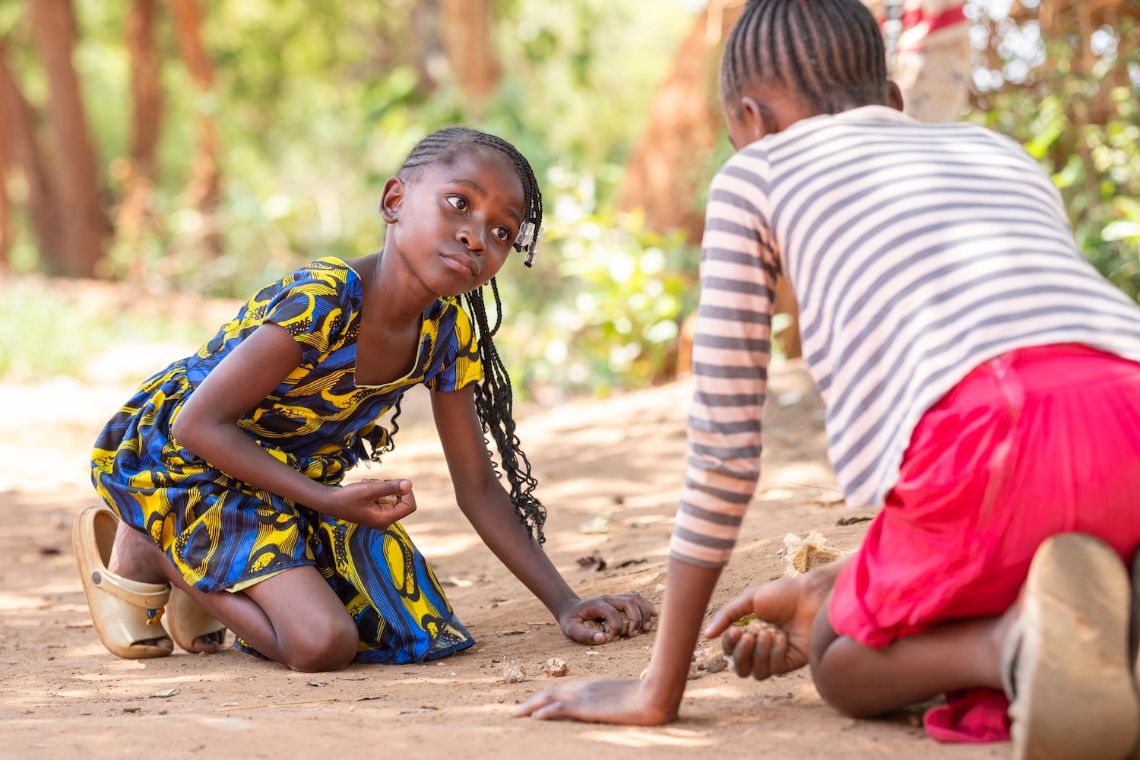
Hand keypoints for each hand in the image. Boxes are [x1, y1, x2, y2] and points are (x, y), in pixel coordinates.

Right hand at [321, 478, 416, 529]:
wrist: (330, 502)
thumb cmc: (347, 497)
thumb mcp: (369, 489)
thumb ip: (390, 487)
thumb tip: (409, 484)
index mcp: (385, 519)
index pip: (409, 505)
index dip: (406, 492)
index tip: (394, 483)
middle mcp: (385, 520)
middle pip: (402, 500)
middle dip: (391, 488)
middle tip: (375, 484)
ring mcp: (381, 516)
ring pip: (393, 495)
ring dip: (383, 486)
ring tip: (367, 486)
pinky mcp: (376, 510)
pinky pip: (385, 496)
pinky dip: (378, 489)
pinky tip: (365, 488)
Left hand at [513, 679, 673, 723]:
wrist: (656, 694)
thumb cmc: (650, 696)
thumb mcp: (629, 697)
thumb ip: (619, 699)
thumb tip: (619, 705)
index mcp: (595, 685)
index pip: (565, 689)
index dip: (548, 695)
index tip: (535, 703)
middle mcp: (587, 688)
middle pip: (553, 692)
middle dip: (533, 701)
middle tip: (517, 710)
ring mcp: (587, 696)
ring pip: (551, 699)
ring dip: (531, 706)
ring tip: (516, 714)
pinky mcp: (589, 707)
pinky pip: (562, 709)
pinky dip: (546, 712)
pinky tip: (534, 718)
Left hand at [559, 594, 657, 644]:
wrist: (571, 608)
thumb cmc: (572, 621)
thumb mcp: (571, 629)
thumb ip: (585, 634)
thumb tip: (603, 639)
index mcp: (596, 605)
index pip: (611, 612)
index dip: (616, 627)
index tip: (614, 639)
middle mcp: (607, 598)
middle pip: (628, 602)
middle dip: (635, 619)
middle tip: (633, 634)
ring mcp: (615, 598)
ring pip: (635, 598)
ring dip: (643, 612)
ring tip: (646, 628)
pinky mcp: (620, 600)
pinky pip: (637, 598)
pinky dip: (646, 605)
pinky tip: (653, 615)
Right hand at [702, 573, 827, 680]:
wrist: (810, 595)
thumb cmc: (782, 593)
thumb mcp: (750, 599)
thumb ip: (727, 615)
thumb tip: (707, 635)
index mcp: (748, 633)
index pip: (730, 651)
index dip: (730, 645)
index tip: (736, 631)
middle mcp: (761, 648)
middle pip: (741, 669)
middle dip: (741, 654)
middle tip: (750, 635)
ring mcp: (776, 657)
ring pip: (757, 673)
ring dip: (759, 654)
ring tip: (769, 633)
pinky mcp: (792, 662)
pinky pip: (776, 669)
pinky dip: (775, 653)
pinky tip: (782, 638)